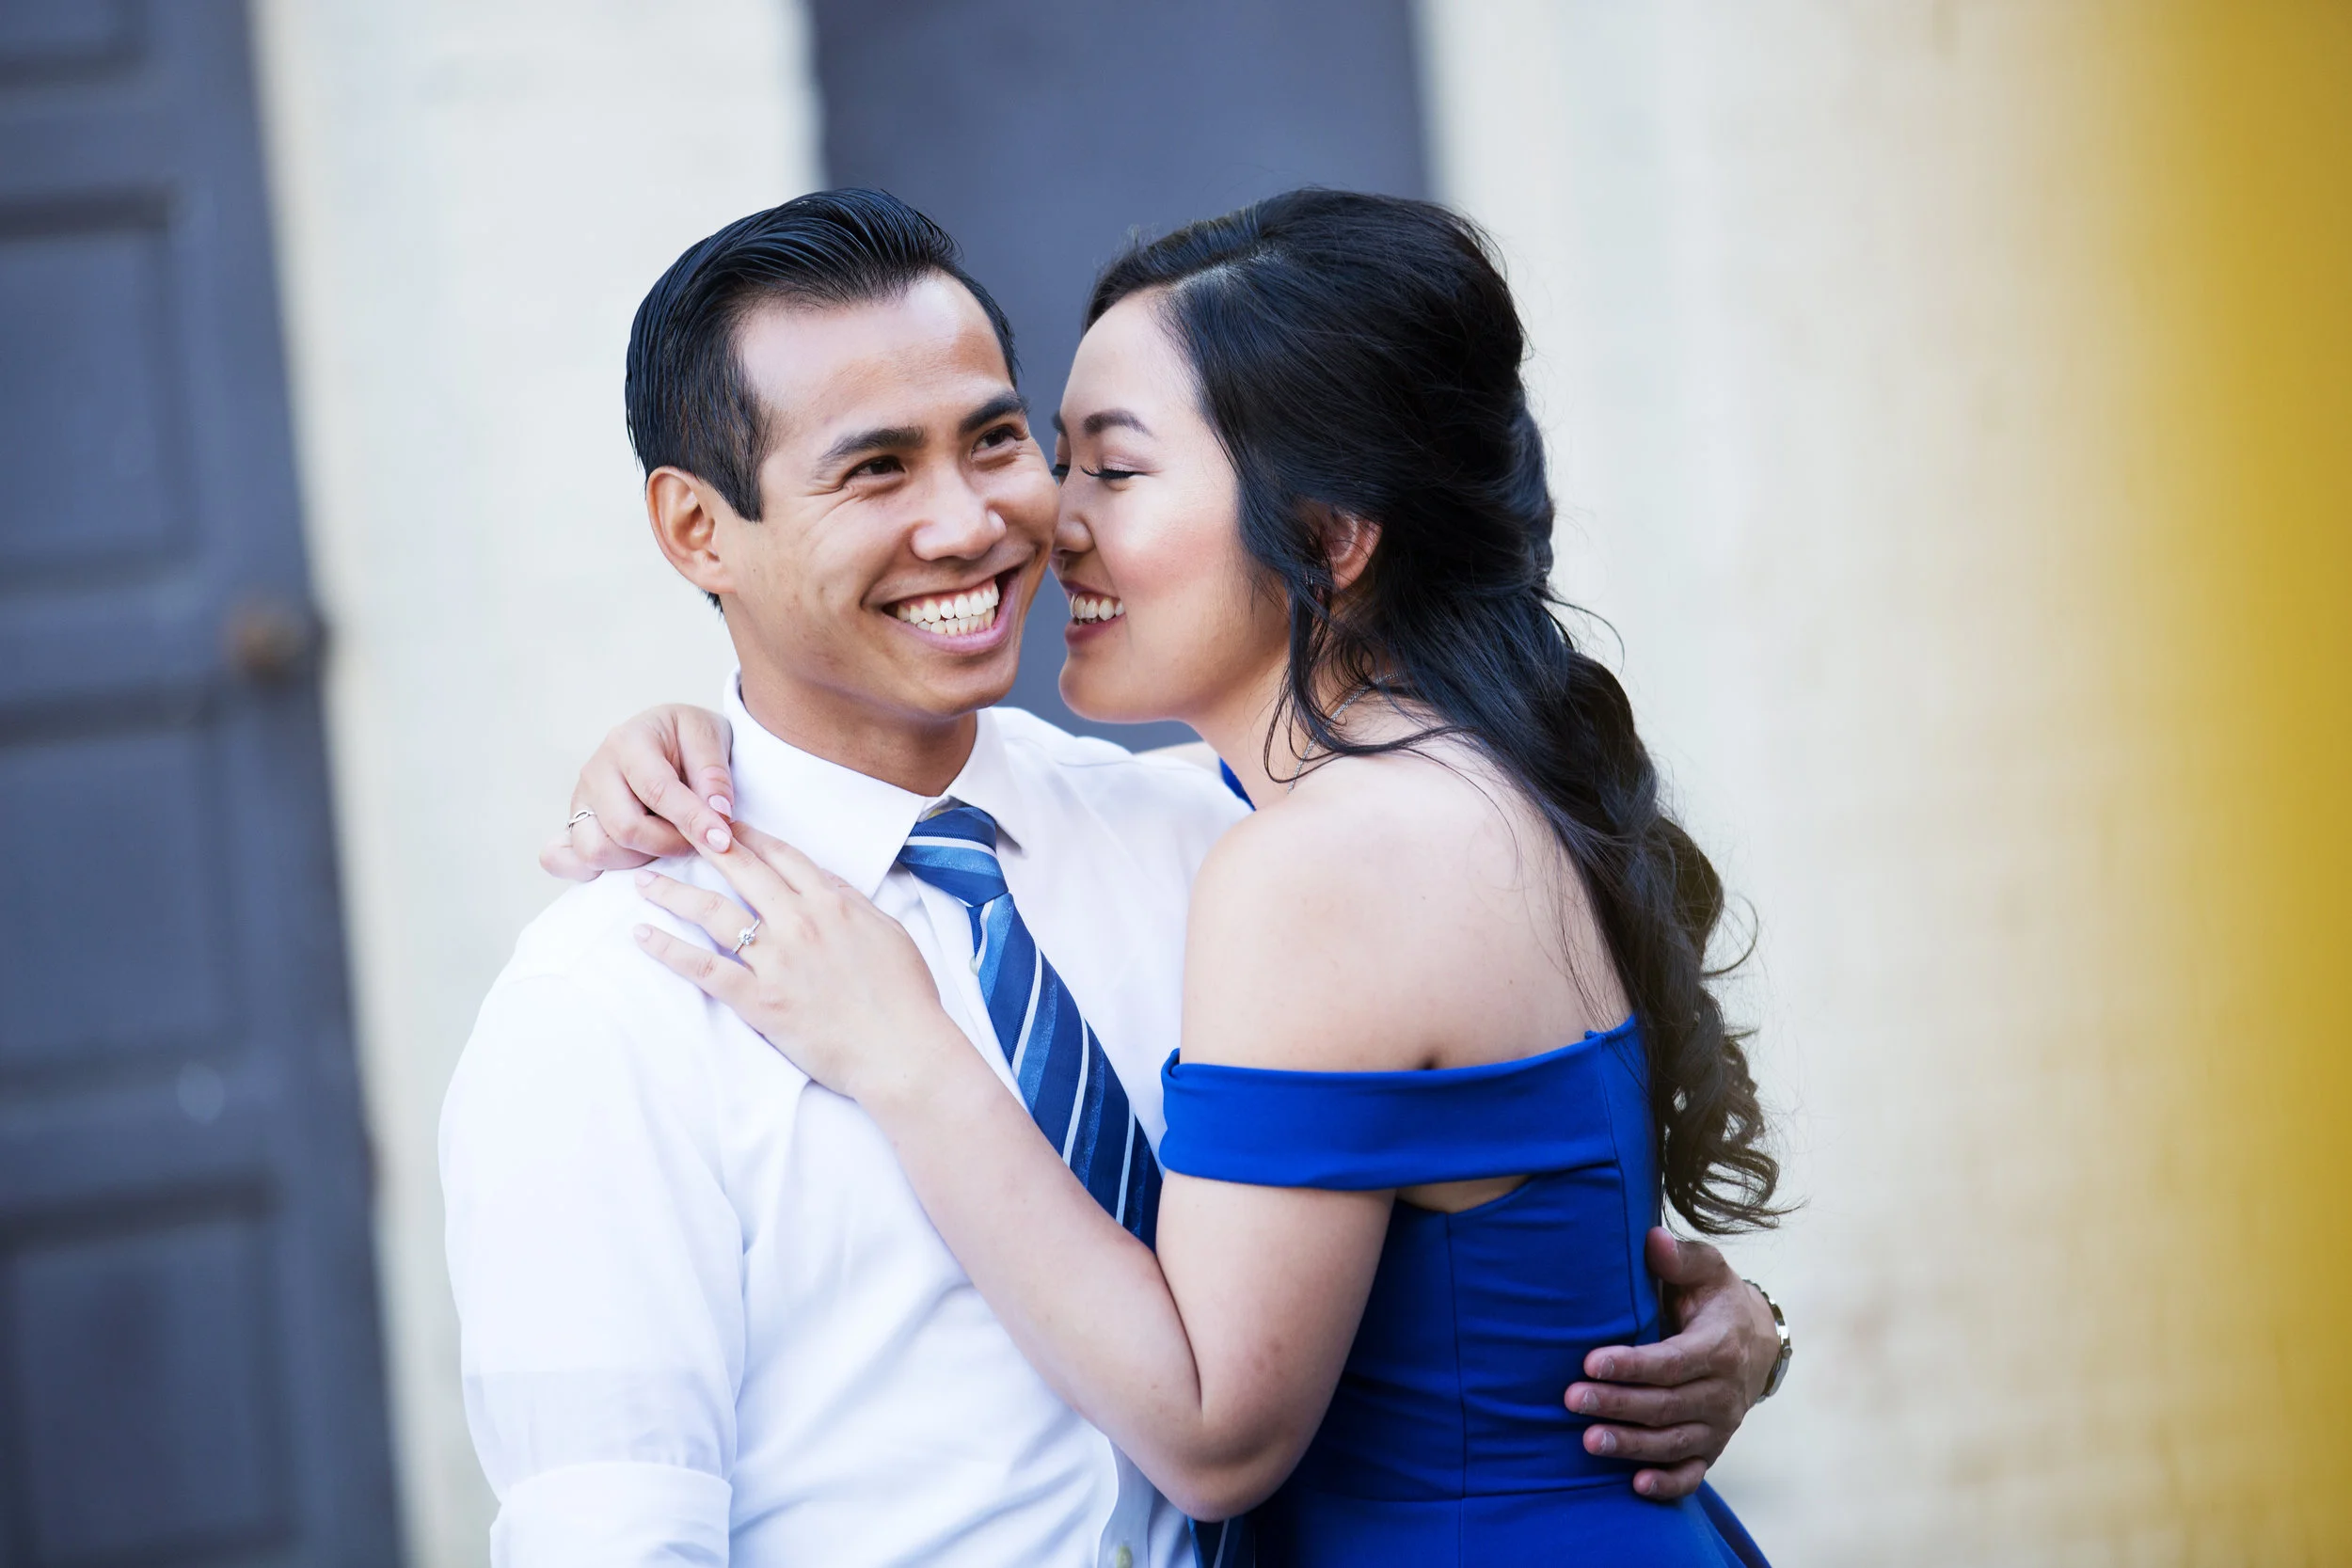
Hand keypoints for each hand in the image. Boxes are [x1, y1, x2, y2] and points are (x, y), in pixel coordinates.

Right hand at [541, 704, 736, 879]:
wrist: (667, 737)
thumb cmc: (688, 738)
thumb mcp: (711, 737)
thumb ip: (714, 775)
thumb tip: (717, 814)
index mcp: (629, 741)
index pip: (657, 790)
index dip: (691, 820)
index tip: (722, 841)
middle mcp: (596, 769)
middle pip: (624, 828)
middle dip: (668, 845)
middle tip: (698, 842)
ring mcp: (581, 798)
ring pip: (596, 850)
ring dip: (638, 860)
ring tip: (668, 844)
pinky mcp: (574, 823)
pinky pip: (562, 858)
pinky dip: (589, 870)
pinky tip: (627, 862)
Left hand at [629, 822, 963, 1102]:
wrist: (902, 1051)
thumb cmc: (906, 997)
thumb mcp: (889, 933)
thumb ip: (852, 902)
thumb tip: (824, 880)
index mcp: (833, 903)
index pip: (782, 856)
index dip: (750, 836)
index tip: (726, 824)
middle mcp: (799, 922)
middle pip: (741, 872)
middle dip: (703, 847)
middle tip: (674, 831)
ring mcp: (776, 961)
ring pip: (713, 913)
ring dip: (674, 893)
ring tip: (644, 881)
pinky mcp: (759, 1001)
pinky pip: (704, 969)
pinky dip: (670, 951)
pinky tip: (644, 937)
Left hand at [1564, 1228, 1776, 1499]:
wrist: (1757, 1340)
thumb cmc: (1715, 1299)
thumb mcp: (1707, 1269)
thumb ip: (1680, 1257)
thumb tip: (1652, 1239)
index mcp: (1718, 1347)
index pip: (1671, 1362)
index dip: (1631, 1365)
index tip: (1590, 1363)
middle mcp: (1722, 1392)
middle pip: (1666, 1404)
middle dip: (1618, 1404)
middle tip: (1571, 1399)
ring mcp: (1719, 1425)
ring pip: (1673, 1442)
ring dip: (1631, 1445)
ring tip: (1588, 1441)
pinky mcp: (1713, 1447)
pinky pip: (1693, 1473)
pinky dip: (1668, 1484)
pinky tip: (1635, 1486)